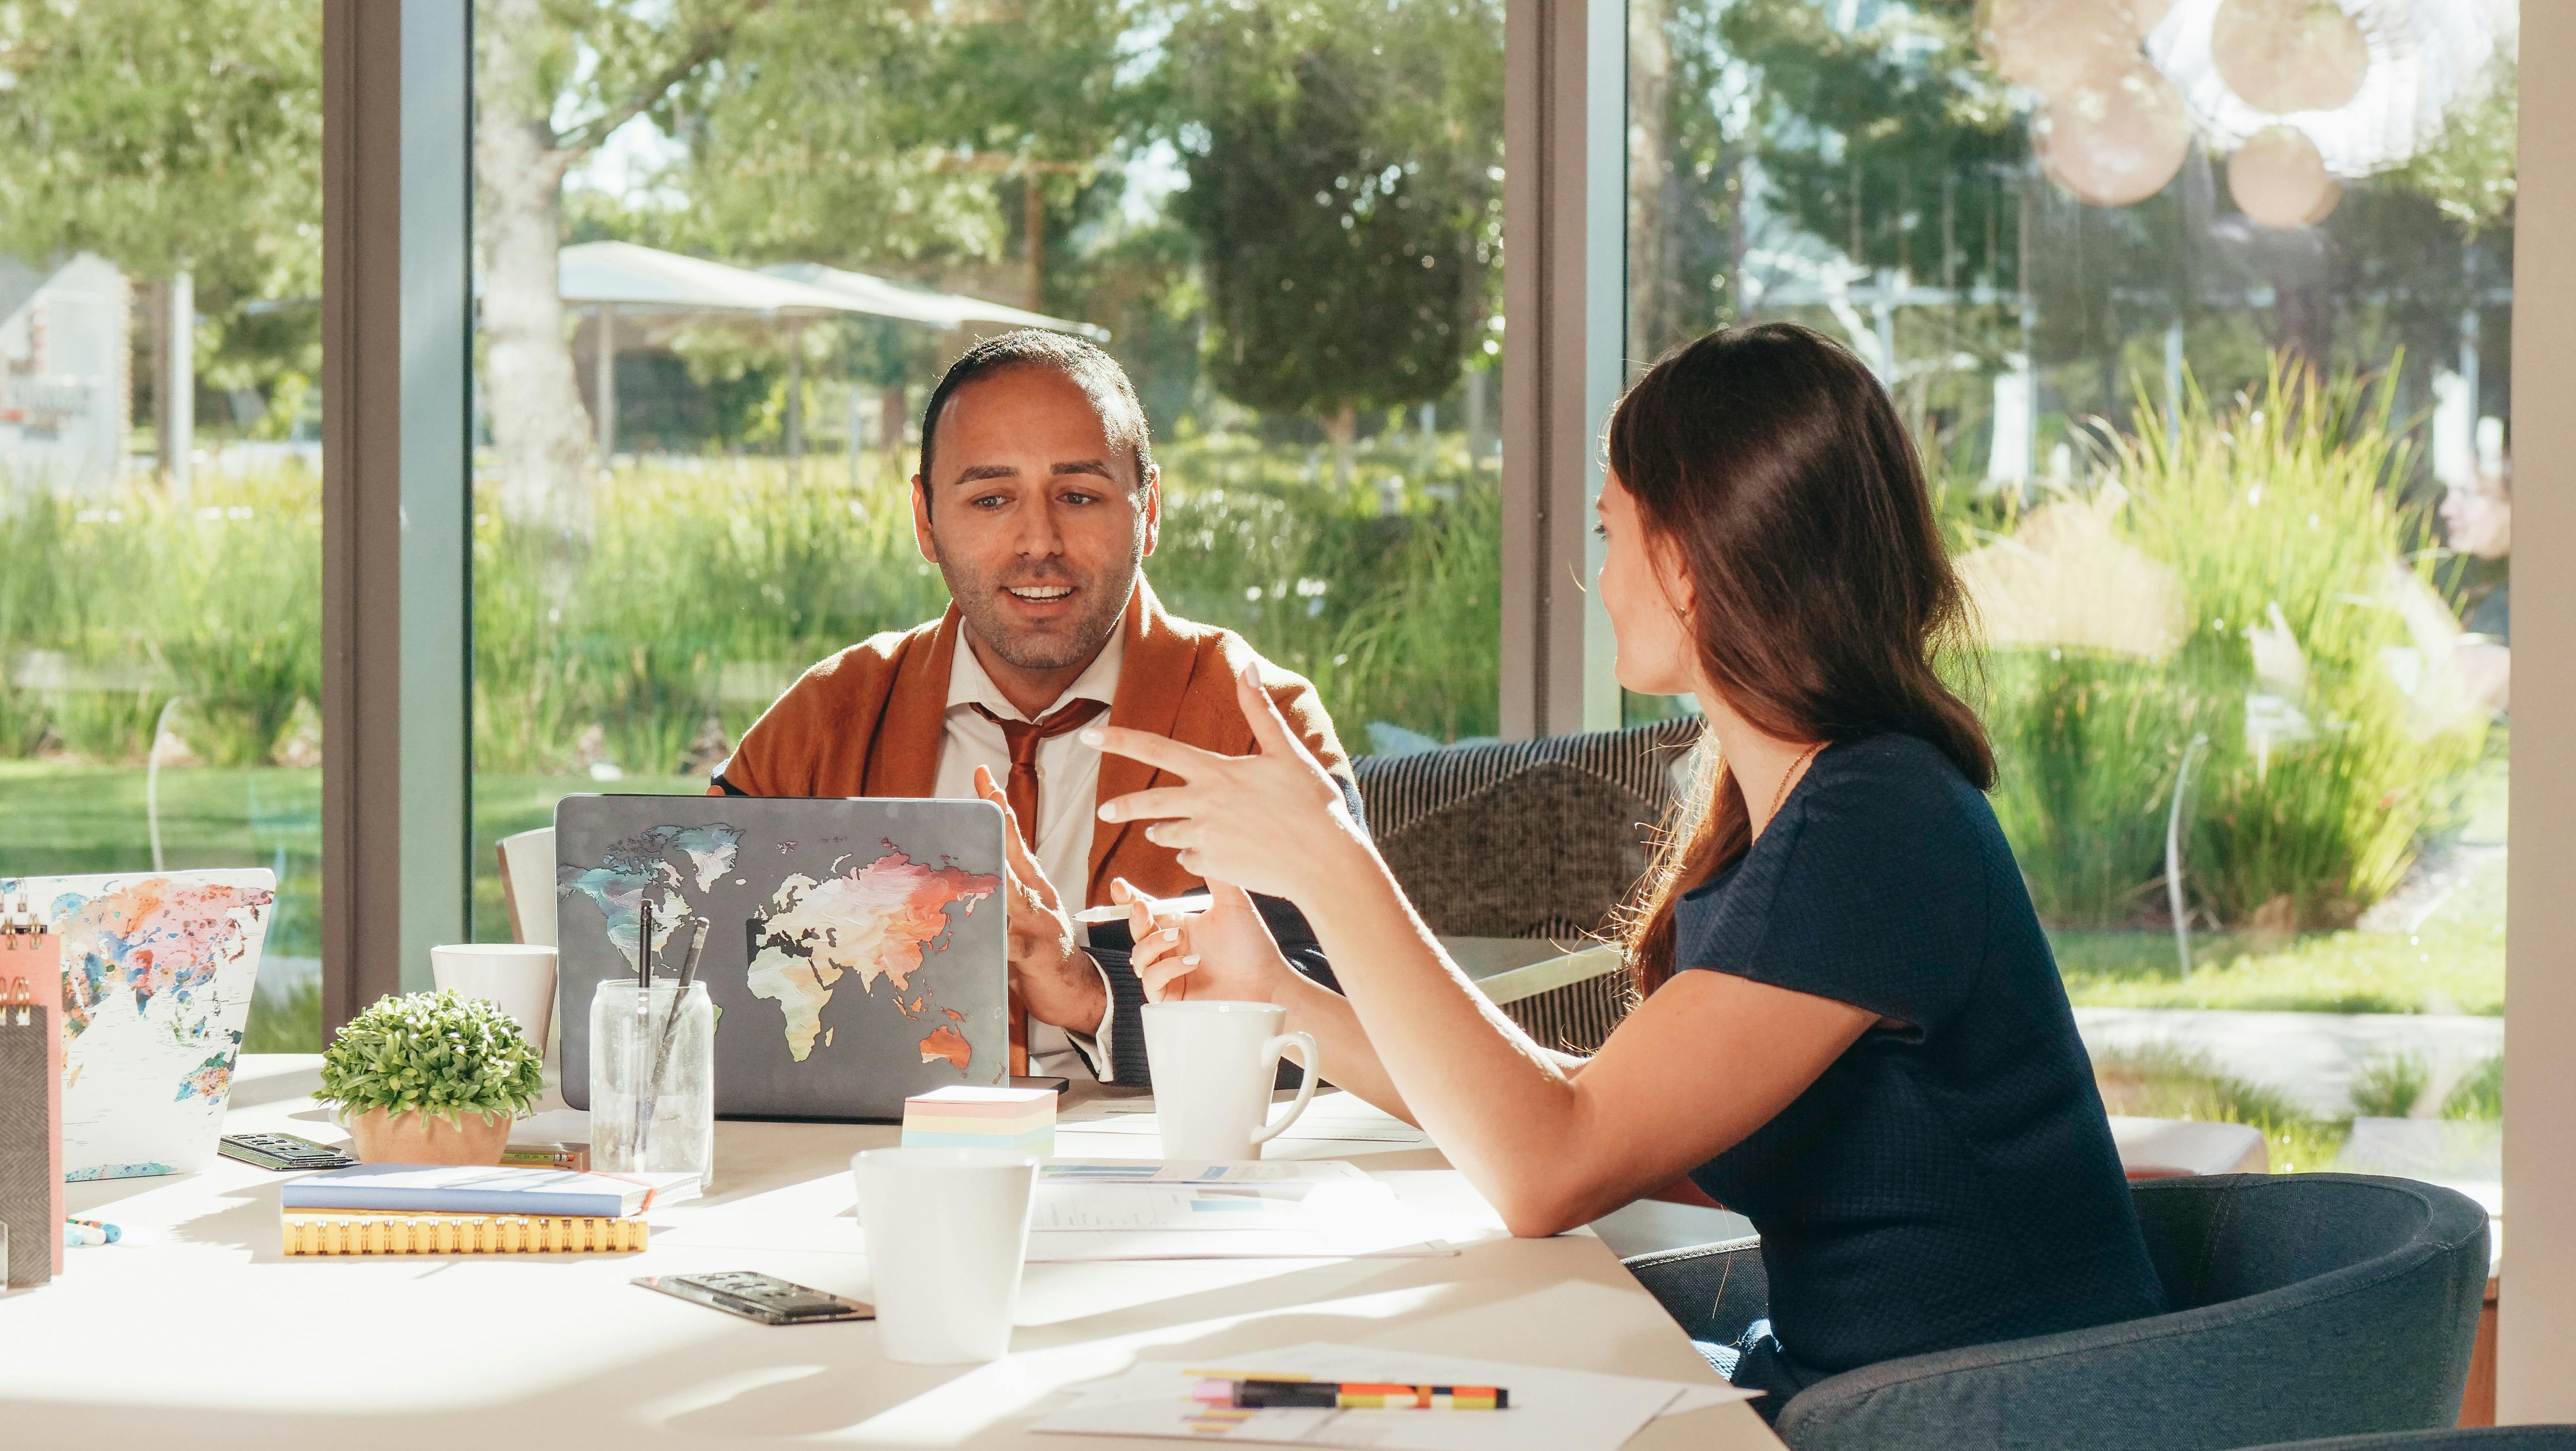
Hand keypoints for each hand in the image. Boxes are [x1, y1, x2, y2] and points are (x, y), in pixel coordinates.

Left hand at [975, 764, 1106, 1031]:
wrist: (1078, 990)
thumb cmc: (1041, 949)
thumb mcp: (1022, 914)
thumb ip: (999, 892)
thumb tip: (963, 872)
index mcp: (1034, 883)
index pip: (1014, 838)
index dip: (999, 807)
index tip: (983, 776)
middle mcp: (1038, 897)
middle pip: (1014, 856)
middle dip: (998, 827)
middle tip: (985, 798)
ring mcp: (1040, 924)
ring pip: (1013, 893)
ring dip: (991, 878)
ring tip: (971, 862)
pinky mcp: (1036, 954)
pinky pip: (1010, 942)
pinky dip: (992, 937)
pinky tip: (973, 932)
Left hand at [1087, 662, 1362, 901]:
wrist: (1325, 860)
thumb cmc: (1313, 802)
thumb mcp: (1287, 750)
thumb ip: (1259, 710)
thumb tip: (1247, 666)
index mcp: (1216, 771)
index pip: (1155, 749)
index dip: (1117, 740)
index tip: (1087, 736)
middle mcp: (1203, 804)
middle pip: (1146, 804)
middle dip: (1122, 807)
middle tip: (1106, 811)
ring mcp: (1205, 838)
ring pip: (1165, 835)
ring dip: (1162, 832)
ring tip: (1164, 831)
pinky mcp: (1213, 867)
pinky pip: (1188, 861)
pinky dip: (1194, 856)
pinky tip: (1213, 853)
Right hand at [1117, 877, 1298, 1003]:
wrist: (1267, 982)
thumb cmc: (1252, 945)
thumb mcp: (1233, 904)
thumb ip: (1215, 877)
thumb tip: (1197, 847)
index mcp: (1180, 924)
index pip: (1148, 910)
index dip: (1129, 898)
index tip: (1120, 886)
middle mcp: (1171, 948)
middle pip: (1136, 931)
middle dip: (1134, 917)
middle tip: (1142, 906)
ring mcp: (1170, 973)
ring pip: (1139, 957)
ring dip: (1153, 943)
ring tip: (1179, 936)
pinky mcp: (1172, 997)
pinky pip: (1153, 981)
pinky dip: (1167, 969)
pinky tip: (1191, 962)